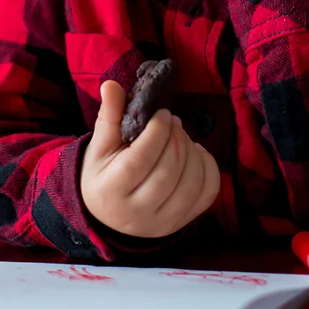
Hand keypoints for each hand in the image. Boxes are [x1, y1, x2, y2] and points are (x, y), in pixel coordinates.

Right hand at [81, 81, 219, 238]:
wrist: (109, 214)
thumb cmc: (104, 174)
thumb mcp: (100, 146)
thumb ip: (109, 115)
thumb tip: (111, 85)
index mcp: (111, 191)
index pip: (140, 160)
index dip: (157, 132)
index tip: (163, 113)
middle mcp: (137, 213)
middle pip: (168, 172)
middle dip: (177, 139)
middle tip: (175, 122)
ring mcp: (162, 223)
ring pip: (191, 185)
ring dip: (193, 152)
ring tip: (183, 136)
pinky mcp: (182, 223)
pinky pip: (207, 194)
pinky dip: (209, 168)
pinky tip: (196, 154)